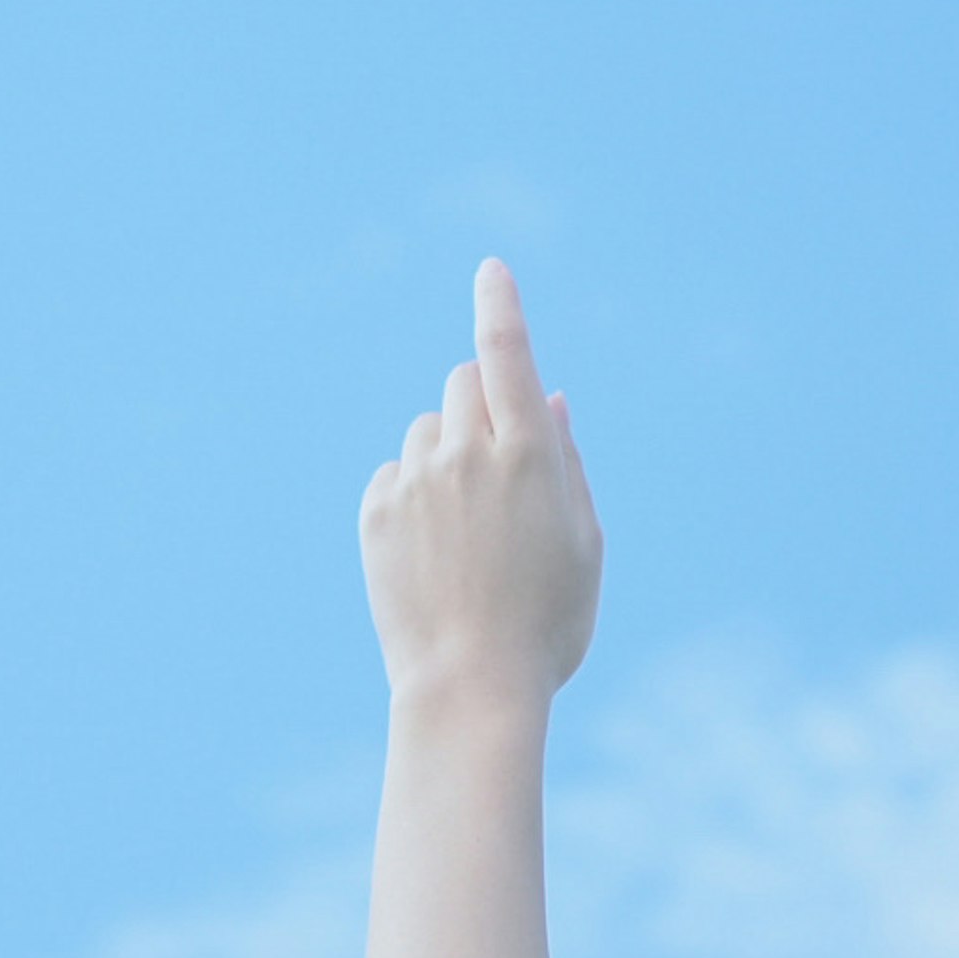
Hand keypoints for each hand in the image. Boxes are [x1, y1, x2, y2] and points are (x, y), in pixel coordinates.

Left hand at [359, 259, 604, 714]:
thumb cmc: (547, 622)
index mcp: (530, 454)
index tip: (490, 269)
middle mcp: (468, 454)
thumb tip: (551, 398)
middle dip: (479, 402)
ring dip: (446, 454)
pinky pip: (396, 475)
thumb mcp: (583, 541)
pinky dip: (414, 496)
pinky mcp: (375, 512)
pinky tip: (432, 554)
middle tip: (498, 465)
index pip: (507, 352)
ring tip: (465, 531)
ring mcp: (416, 481)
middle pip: (461, 382)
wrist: (470, 687)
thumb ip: (567, 461)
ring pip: (427, 430)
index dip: (499, 304)